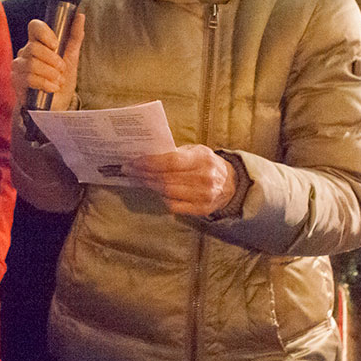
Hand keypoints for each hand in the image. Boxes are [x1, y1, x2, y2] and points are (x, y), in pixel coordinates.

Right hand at [14, 14, 84, 110]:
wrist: (56, 106)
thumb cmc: (61, 81)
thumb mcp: (72, 58)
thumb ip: (74, 37)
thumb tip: (80, 16)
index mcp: (38, 43)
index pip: (34, 26)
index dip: (44, 33)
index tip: (56, 45)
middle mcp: (25, 52)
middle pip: (34, 47)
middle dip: (52, 60)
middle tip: (61, 70)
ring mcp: (18, 66)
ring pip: (31, 63)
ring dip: (50, 74)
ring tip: (57, 81)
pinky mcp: (15, 80)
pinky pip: (28, 78)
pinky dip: (44, 83)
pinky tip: (51, 88)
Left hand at [122, 145, 237, 217]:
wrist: (232, 183)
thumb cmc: (207, 163)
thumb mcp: (196, 151)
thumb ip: (175, 153)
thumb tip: (147, 155)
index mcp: (202, 159)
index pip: (170, 162)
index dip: (148, 163)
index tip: (132, 162)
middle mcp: (204, 178)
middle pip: (165, 178)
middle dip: (143, 174)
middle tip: (127, 171)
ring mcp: (204, 196)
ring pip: (167, 192)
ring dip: (148, 186)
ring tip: (136, 179)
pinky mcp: (202, 209)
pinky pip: (174, 205)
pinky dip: (161, 198)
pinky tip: (153, 191)